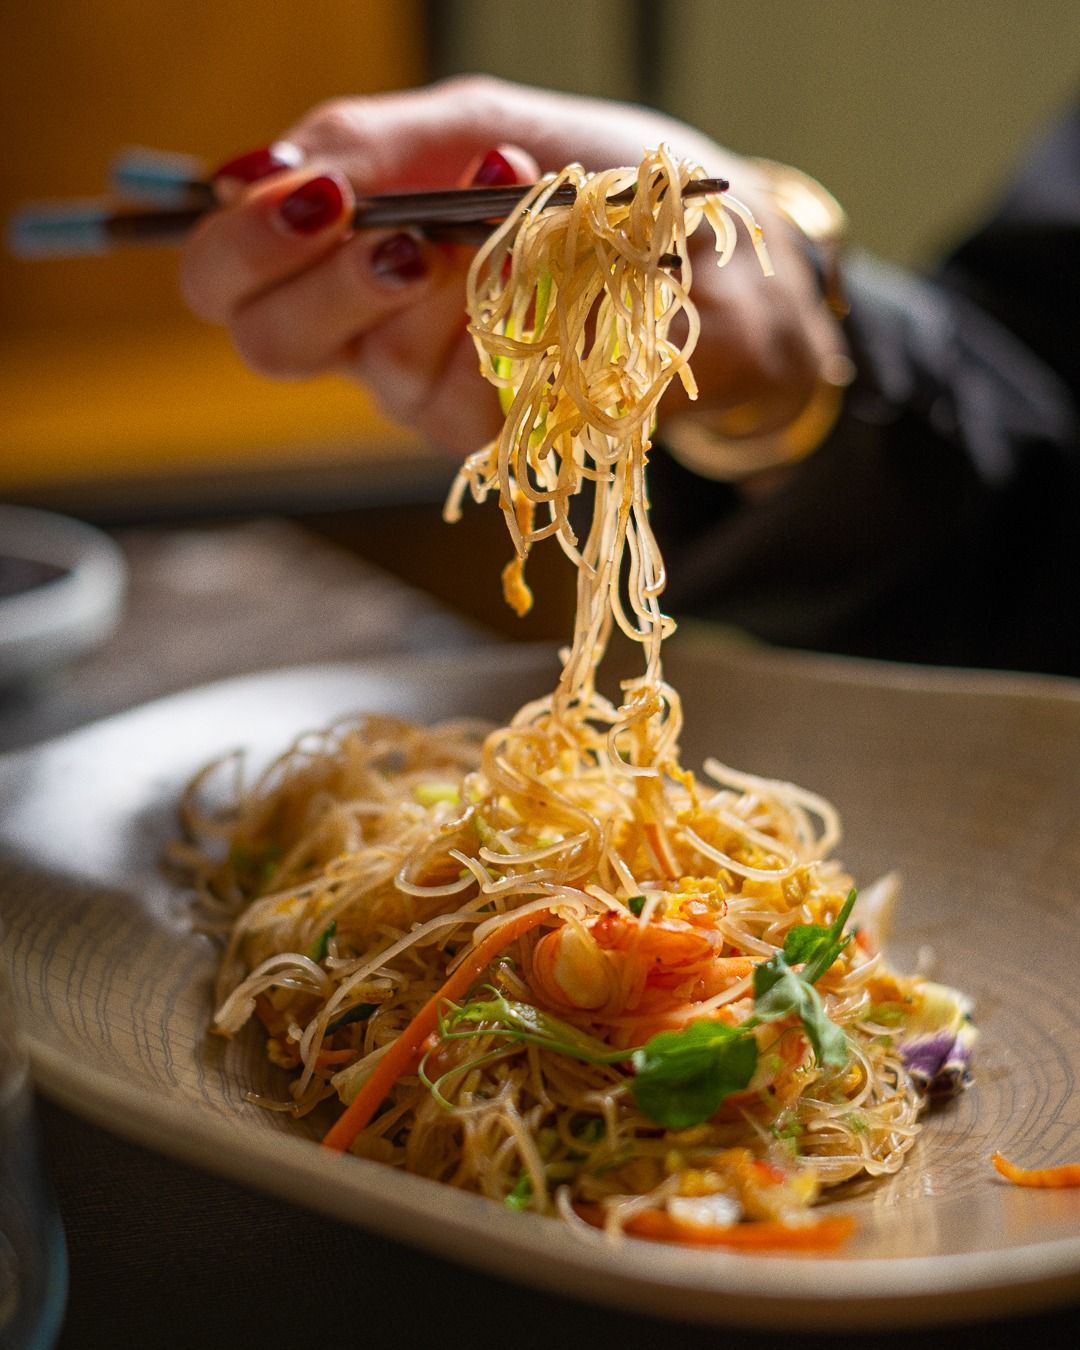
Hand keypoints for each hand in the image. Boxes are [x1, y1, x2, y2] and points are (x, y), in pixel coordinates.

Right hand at [180, 76, 841, 457]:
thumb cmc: (592, 179)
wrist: (711, 253)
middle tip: (405, 241)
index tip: (314, 199)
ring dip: (450, 295)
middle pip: (269, 340)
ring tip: (517, 243)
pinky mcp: (490, 434)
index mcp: (338, 249)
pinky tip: (554, 297)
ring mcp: (422, 390)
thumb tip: (267, 169)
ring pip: (379, 367)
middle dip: (331, 285)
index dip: (245, 245)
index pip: (228, 276)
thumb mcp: (483, 124)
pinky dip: (512, 339)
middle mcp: (363, 330)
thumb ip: (377, 142)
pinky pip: (464, 402)